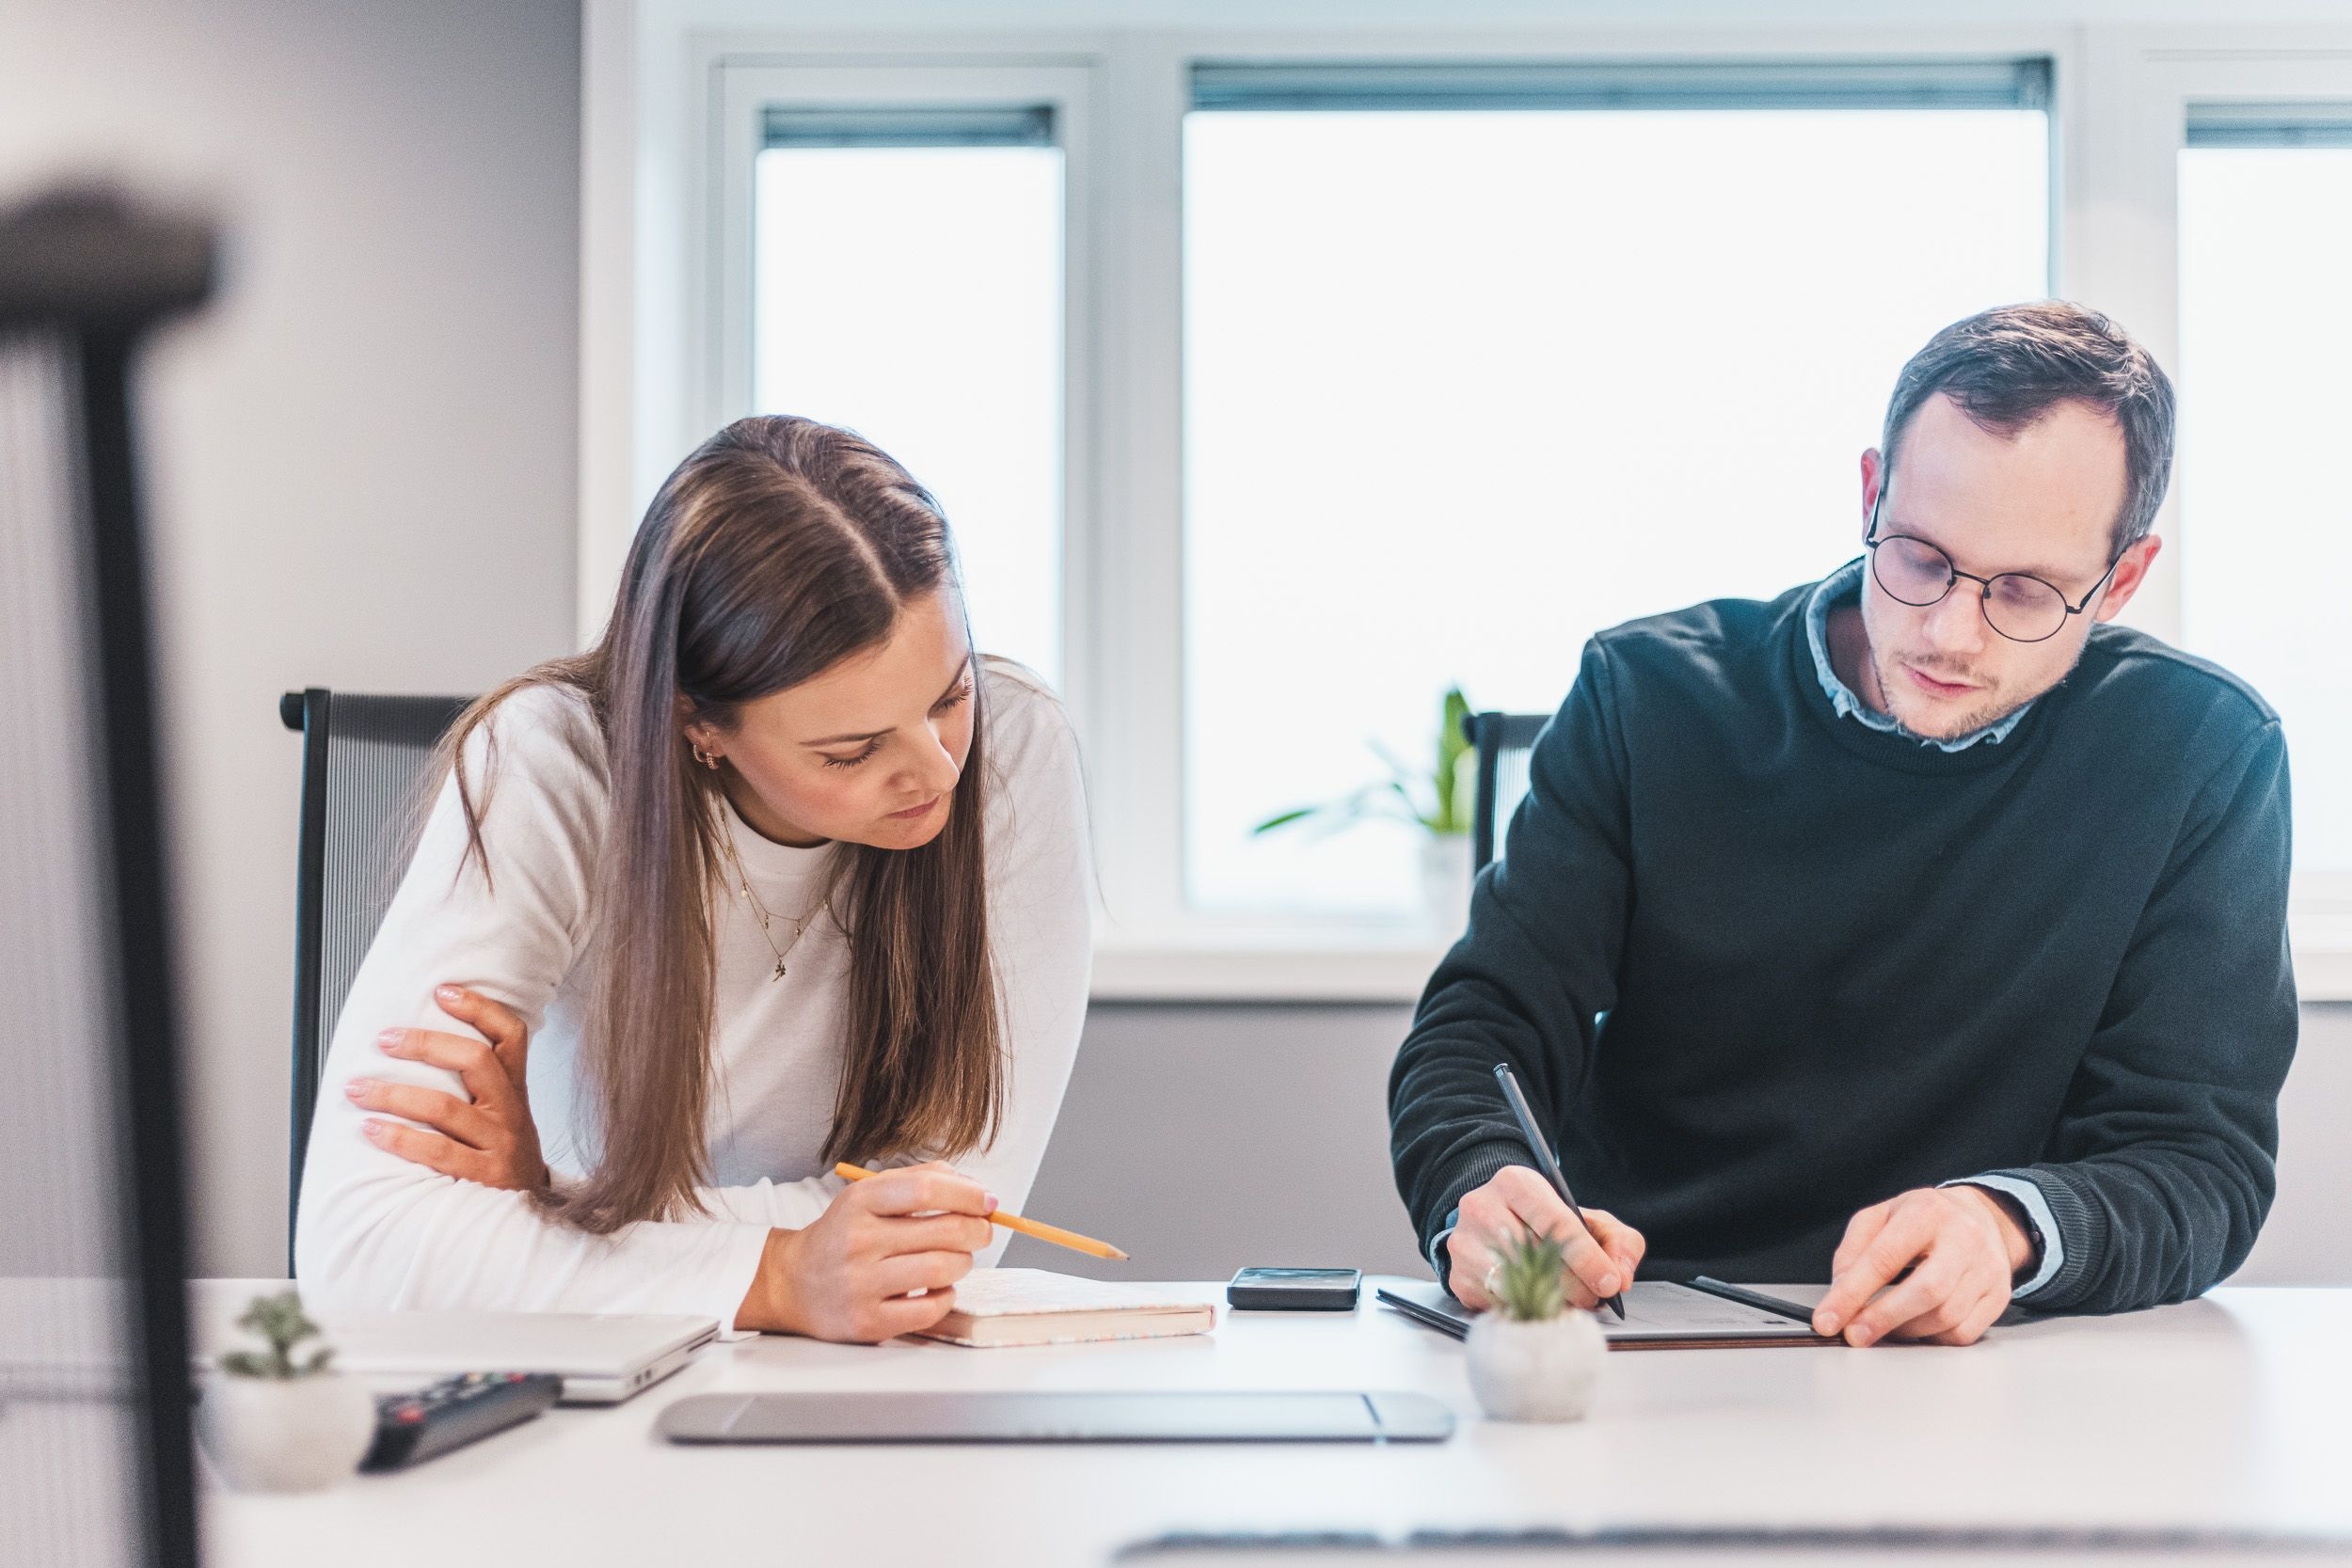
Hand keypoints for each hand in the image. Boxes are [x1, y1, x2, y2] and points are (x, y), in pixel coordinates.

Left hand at [350, 983, 547, 1192]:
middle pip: (475, 1061)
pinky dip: (399, 1138)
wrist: (531, 1218)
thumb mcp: (505, 1118)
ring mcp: (500, 1146)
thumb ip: (480, 1087)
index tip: (442, 991)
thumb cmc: (503, 1159)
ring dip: (394, 1094)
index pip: (510, 1036)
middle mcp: (511, 1114)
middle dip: (424, 1044)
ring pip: (445, 1107)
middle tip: (383, 1039)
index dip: (479, 1009)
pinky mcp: (484, 1179)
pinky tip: (371, 1130)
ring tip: (357, 1089)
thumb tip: (420, 1049)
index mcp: (515, 1092)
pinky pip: (436, 1152)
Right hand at [736, 1162, 997, 1341]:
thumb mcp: (870, 1195)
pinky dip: (947, 1296)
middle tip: (981, 1232)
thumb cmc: (845, 1234)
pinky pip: (930, 1309)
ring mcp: (861, 1285)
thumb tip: (977, 1191)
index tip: (988, 1201)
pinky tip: (938, 1288)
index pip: (926, 1190)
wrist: (794, 1283)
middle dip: (978, 1231)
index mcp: (859, 1202)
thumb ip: (921, 1180)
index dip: (968, 1194)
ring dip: (964, 1263)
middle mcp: (858, 1241)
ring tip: (957, 1259)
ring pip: (943, 1269)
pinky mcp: (868, 1322)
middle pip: (945, 1231)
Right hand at [1445, 1165, 1644, 1312]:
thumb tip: (1620, 1276)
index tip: (1609, 1282)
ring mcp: (1465, 1245)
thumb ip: (1618, 1241)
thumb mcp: (1587, 1218)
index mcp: (1515, 1183)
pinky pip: (1502, 1306)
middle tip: (1593, 1296)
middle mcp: (1482, 1208)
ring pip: (1520, 1286)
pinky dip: (1527, 1310)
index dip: (1588, 1258)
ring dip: (1553, 1302)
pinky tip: (1536, 1301)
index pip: (1555, 1222)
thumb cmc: (1545, 1222)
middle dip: (1576, 1285)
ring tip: (1568, 1299)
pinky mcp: (1458, 1278)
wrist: (1491, 1222)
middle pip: (1538, 1258)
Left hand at [1812, 1185, 2032, 1347]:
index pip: (1884, 1258)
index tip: (1828, 1320)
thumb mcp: (1880, 1216)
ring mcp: (1987, 1269)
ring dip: (1905, 1330)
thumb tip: (1839, 1291)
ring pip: (1945, 1316)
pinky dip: (1932, 1338)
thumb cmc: (1923, 1219)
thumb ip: (1853, 1250)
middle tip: (1854, 1335)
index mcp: (1926, 1212)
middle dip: (1883, 1318)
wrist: (1982, 1217)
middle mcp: (1964, 1239)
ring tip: (1883, 1326)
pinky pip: (1963, 1333)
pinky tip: (1916, 1327)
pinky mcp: (1998, 1296)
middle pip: (1925, 1291)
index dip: (1852, 1293)